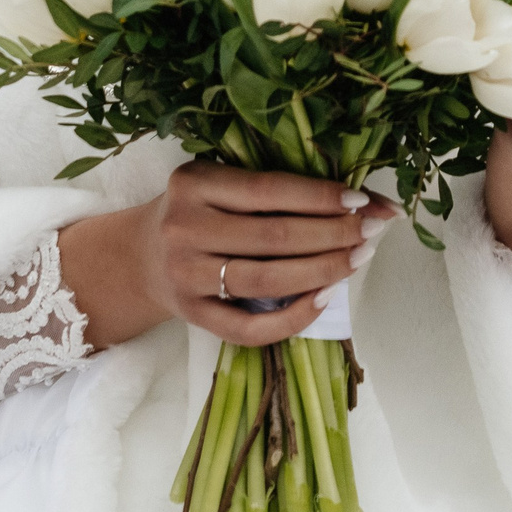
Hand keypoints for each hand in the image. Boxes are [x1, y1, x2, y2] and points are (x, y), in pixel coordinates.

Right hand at [58, 162, 395, 349]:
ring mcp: (185, 276)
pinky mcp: (191, 315)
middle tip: (372, 232)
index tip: (362, 201)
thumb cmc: (199, 209)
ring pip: (266, 281)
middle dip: (332, 235)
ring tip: (358, 259)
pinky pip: (248, 328)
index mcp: (194, 183)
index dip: (319, 197)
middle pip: (273, 237)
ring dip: (322, 271)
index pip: (269, 190)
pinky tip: (325, 298)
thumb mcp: (226, 183)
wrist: (138, 255)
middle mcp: (184, 228)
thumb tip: (373, 200)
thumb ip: (286, 188)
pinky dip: (293, 317)